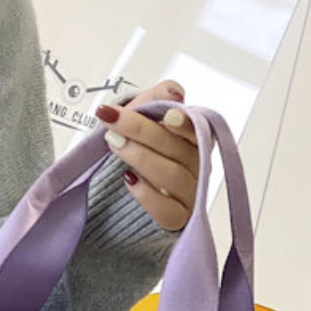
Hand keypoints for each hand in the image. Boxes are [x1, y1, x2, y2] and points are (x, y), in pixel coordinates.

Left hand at [94, 80, 197, 232]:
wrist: (121, 193)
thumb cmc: (139, 152)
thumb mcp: (141, 119)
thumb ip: (156, 99)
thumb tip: (174, 91)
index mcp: (194, 139)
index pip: (197, 128)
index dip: (185, 122)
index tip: (167, 115)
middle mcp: (197, 166)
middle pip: (179, 149)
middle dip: (143, 131)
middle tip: (114, 120)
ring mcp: (189, 194)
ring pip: (173, 176)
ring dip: (141, 157)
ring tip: (114, 143)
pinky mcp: (177, 219)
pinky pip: (167, 210)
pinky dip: (147, 194)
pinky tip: (129, 179)